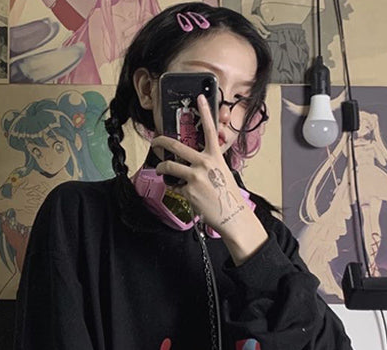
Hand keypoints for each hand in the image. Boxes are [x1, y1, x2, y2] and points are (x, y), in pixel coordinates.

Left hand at [152, 94, 267, 263]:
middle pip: (176, 146)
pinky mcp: (188, 190)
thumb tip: (192, 161)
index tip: (199, 97)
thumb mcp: (221, 172)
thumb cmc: (227, 194)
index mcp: (215, 156)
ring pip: (168, 166)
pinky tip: (182, 191)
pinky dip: (175, 187)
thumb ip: (208, 163)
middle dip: (161, 141)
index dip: (205, 111)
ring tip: (160, 168)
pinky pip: (174, 185)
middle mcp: (204, 163)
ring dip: (160, 167)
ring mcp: (194, 176)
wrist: (231, 214)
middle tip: (155, 140)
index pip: (210, 129)